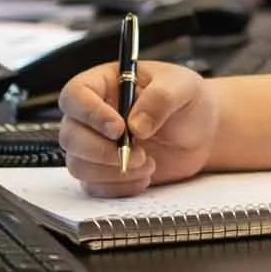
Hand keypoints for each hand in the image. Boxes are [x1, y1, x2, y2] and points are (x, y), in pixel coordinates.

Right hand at [59, 61, 219, 197]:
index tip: (118, 128)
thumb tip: (136, 125)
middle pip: (70, 136)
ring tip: (149, 163)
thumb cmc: (187, 100)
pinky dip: (119, 187)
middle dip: (102, 151)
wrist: (200, 132)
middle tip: (139, 154)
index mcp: (104, 84)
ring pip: (78, 165)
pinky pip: (94, 187)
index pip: (75, 95)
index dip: (89, 113)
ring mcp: (94, 145)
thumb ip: (161, 99)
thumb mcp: (183, 87)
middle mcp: (92, 115)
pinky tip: (145, 176)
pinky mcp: (102, 172)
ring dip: (112, 171)